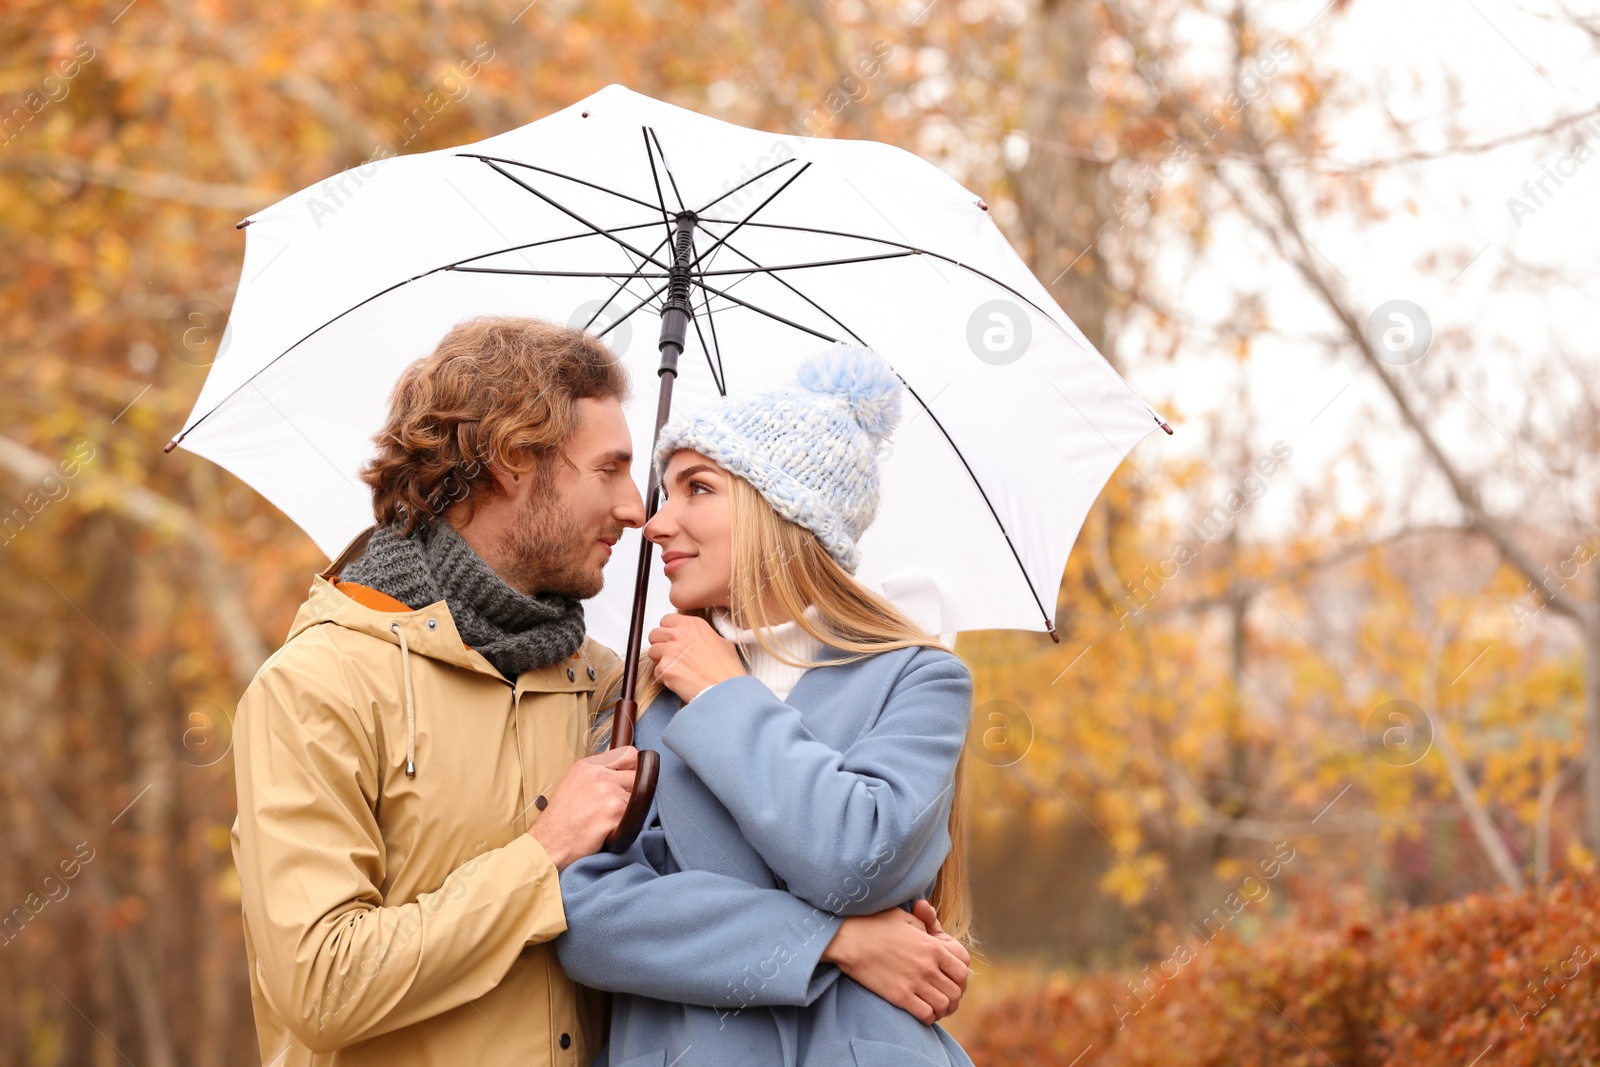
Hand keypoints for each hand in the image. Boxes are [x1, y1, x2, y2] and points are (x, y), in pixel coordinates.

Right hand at [528, 746, 637, 869]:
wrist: (549, 843)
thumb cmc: (560, 818)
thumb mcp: (574, 783)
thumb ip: (597, 774)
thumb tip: (621, 772)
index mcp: (589, 765)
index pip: (629, 755)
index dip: (633, 768)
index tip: (630, 779)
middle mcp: (600, 775)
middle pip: (636, 776)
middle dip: (631, 790)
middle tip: (615, 804)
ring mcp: (609, 793)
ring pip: (636, 798)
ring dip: (626, 810)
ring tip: (606, 819)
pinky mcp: (615, 812)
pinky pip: (633, 816)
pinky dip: (623, 825)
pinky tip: (607, 829)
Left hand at [646, 613, 745, 702]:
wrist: (725, 690)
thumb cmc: (727, 670)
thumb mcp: (723, 642)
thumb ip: (706, 635)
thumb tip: (702, 639)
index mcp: (693, 625)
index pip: (667, 620)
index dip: (668, 631)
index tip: (673, 639)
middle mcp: (679, 634)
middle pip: (655, 634)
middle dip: (660, 644)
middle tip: (670, 655)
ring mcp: (670, 650)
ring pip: (652, 652)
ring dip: (660, 660)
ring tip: (675, 669)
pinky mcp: (665, 668)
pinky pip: (655, 671)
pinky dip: (663, 677)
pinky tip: (678, 681)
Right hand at [821, 903, 968, 1023]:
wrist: (849, 939)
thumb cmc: (875, 924)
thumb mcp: (905, 917)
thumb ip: (924, 924)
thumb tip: (931, 931)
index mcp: (933, 947)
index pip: (962, 970)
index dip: (960, 977)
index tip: (951, 978)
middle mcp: (928, 966)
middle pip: (956, 991)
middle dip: (954, 995)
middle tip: (944, 995)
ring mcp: (915, 983)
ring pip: (943, 1005)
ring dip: (942, 1008)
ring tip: (934, 1005)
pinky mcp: (900, 996)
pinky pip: (926, 1015)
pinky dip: (928, 1016)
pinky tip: (921, 1010)